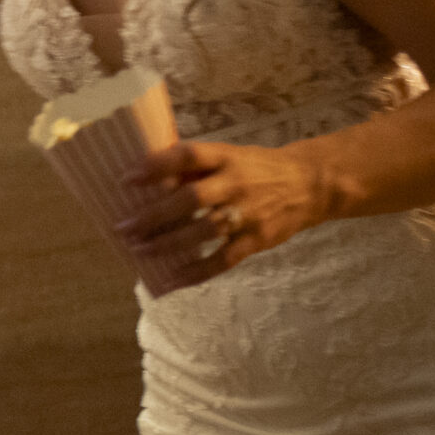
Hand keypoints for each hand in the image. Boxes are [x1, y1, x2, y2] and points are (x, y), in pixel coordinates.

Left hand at [120, 140, 333, 272]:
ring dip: (169, 243)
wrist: (311, 185)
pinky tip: (173, 278)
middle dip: (154, 215)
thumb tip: (147, 176)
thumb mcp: (229, 156)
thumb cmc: (256, 168)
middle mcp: (236, 183)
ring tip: (140, 250)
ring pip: (204, 231)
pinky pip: (224, 260)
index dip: (156, 166)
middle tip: (124, 227)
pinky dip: (197, 271)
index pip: (187, 156)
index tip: (127, 179)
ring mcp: (248, 213)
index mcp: (225, 157)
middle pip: (191, 199)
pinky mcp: (258, 240)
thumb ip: (194, 167)